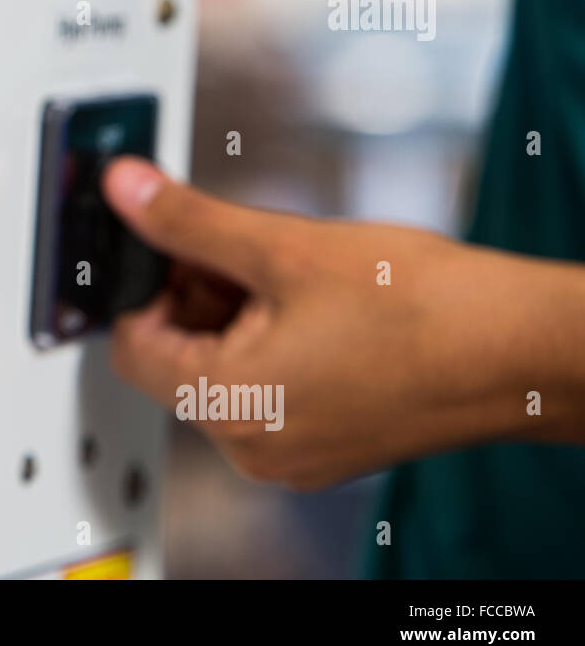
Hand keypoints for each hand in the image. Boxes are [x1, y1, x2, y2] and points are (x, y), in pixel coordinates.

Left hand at [100, 156, 584, 488]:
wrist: (518, 347)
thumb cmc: (421, 308)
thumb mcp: (283, 247)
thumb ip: (189, 221)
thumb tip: (127, 192)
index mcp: (227, 407)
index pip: (130, 343)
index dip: (143, 284)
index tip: (172, 244)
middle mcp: (250, 447)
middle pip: (175, 360)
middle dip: (195, 295)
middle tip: (240, 250)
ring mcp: (288, 453)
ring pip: (221, 373)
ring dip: (233, 315)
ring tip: (288, 275)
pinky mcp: (321, 445)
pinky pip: (264, 393)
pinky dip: (268, 345)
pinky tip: (311, 307)